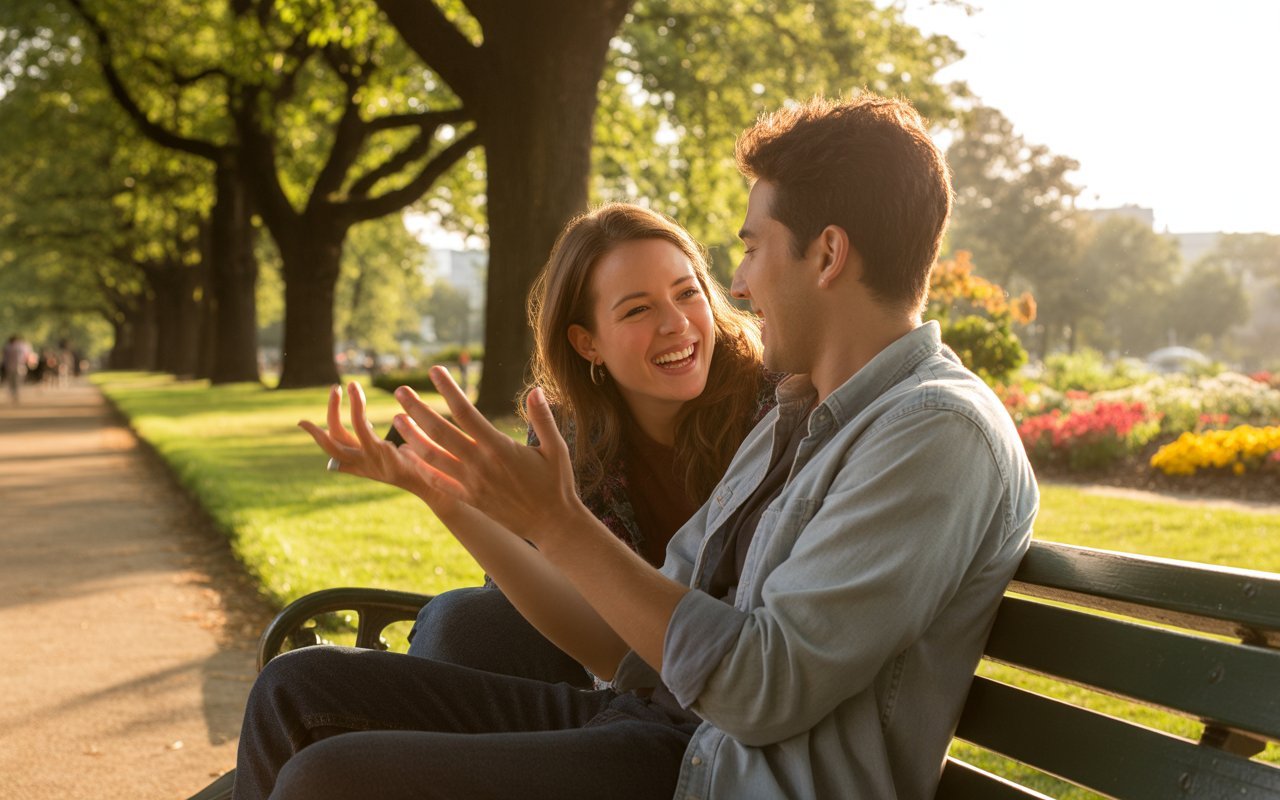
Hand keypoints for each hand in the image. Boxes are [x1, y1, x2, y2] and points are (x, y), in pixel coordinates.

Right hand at [298, 381, 458, 513]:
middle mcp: (364, 466)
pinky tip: (367, 398)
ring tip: (352, 385)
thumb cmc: (423, 469)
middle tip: (335, 388)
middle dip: (331, 413)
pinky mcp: (387, 459)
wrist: (442, 490)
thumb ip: (384, 443)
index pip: (332, 450)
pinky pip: (367, 433)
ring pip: (351, 431)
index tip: (301, 421)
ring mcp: (374, 464)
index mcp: (363, 466)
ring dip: (350, 406)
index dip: (315, 435)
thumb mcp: (398, 456)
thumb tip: (386, 423)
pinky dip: (361, 413)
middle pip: (333, 442)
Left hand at [392, 366, 584, 543]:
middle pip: (440, 432)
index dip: (448, 390)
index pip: (466, 412)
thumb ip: (543, 418)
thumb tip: (535, 390)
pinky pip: (438, 482)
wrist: (552, 524)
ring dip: (411, 437)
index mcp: (499, 447)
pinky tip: (407, 455)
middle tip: (400, 391)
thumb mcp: (556, 448)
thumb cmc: (556, 483)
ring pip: (432, 457)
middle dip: (417, 409)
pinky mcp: (469, 499)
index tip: (435, 371)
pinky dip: (420, 468)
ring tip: (397, 419)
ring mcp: (471, 483)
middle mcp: (480, 464)